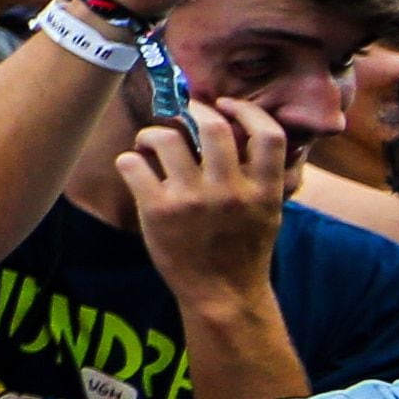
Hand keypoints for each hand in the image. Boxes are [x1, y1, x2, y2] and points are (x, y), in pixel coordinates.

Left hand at [115, 97, 292, 298]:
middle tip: (182, 113)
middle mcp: (230, 191)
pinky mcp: (157, 210)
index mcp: (263, 191)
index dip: (246, 110)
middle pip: (212, 126)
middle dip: (193, 110)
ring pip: (166, 138)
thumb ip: (257, 174)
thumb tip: (238, 128)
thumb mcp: (266, 212)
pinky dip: (130, 160)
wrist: (222, 295)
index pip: (268, 135)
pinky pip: (133, 163)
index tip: (226, 104)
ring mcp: (192, 200)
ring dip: (152, 134)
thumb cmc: (241, 249)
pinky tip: (135, 168)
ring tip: (150, 144)